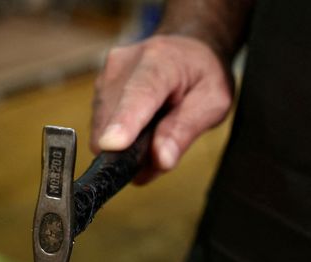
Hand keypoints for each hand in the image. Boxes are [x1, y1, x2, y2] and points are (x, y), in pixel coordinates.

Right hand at [91, 35, 233, 183]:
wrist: (185, 52)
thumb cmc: (202, 76)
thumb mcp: (213, 103)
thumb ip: (186, 130)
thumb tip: (161, 160)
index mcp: (160, 61)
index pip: (140, 94)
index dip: (125, 121)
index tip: (112, 145)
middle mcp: (124, 64)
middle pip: (113, 119)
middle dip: (131, 150)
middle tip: (161, 153)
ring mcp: (106, 76)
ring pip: (103, 128)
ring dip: (126, 146)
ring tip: (155, 135)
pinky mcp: (97, 89)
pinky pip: (101, 127)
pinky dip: (120, 139)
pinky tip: (141, 131)